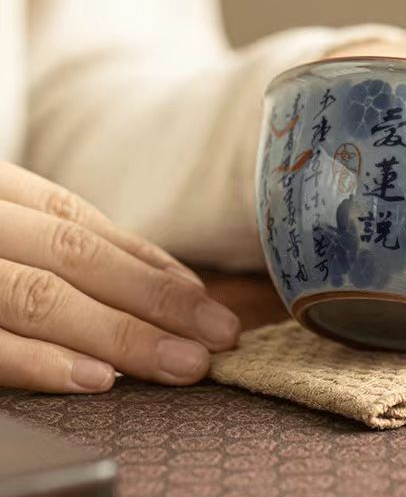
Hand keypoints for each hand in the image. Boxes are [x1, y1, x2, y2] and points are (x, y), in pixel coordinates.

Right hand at [0, 163, 239, 392]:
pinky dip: (44, 362)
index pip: (82, 224)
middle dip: (157, 299)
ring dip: (121, 335)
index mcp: (1, 192)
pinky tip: (100, 378)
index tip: (206, 301)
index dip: (150, 264)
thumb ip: (67, 244)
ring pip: (42, 299)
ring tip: (183, 363)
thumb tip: (169, 282)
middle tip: (219, 336)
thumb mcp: (4, 221)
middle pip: (77, 258)